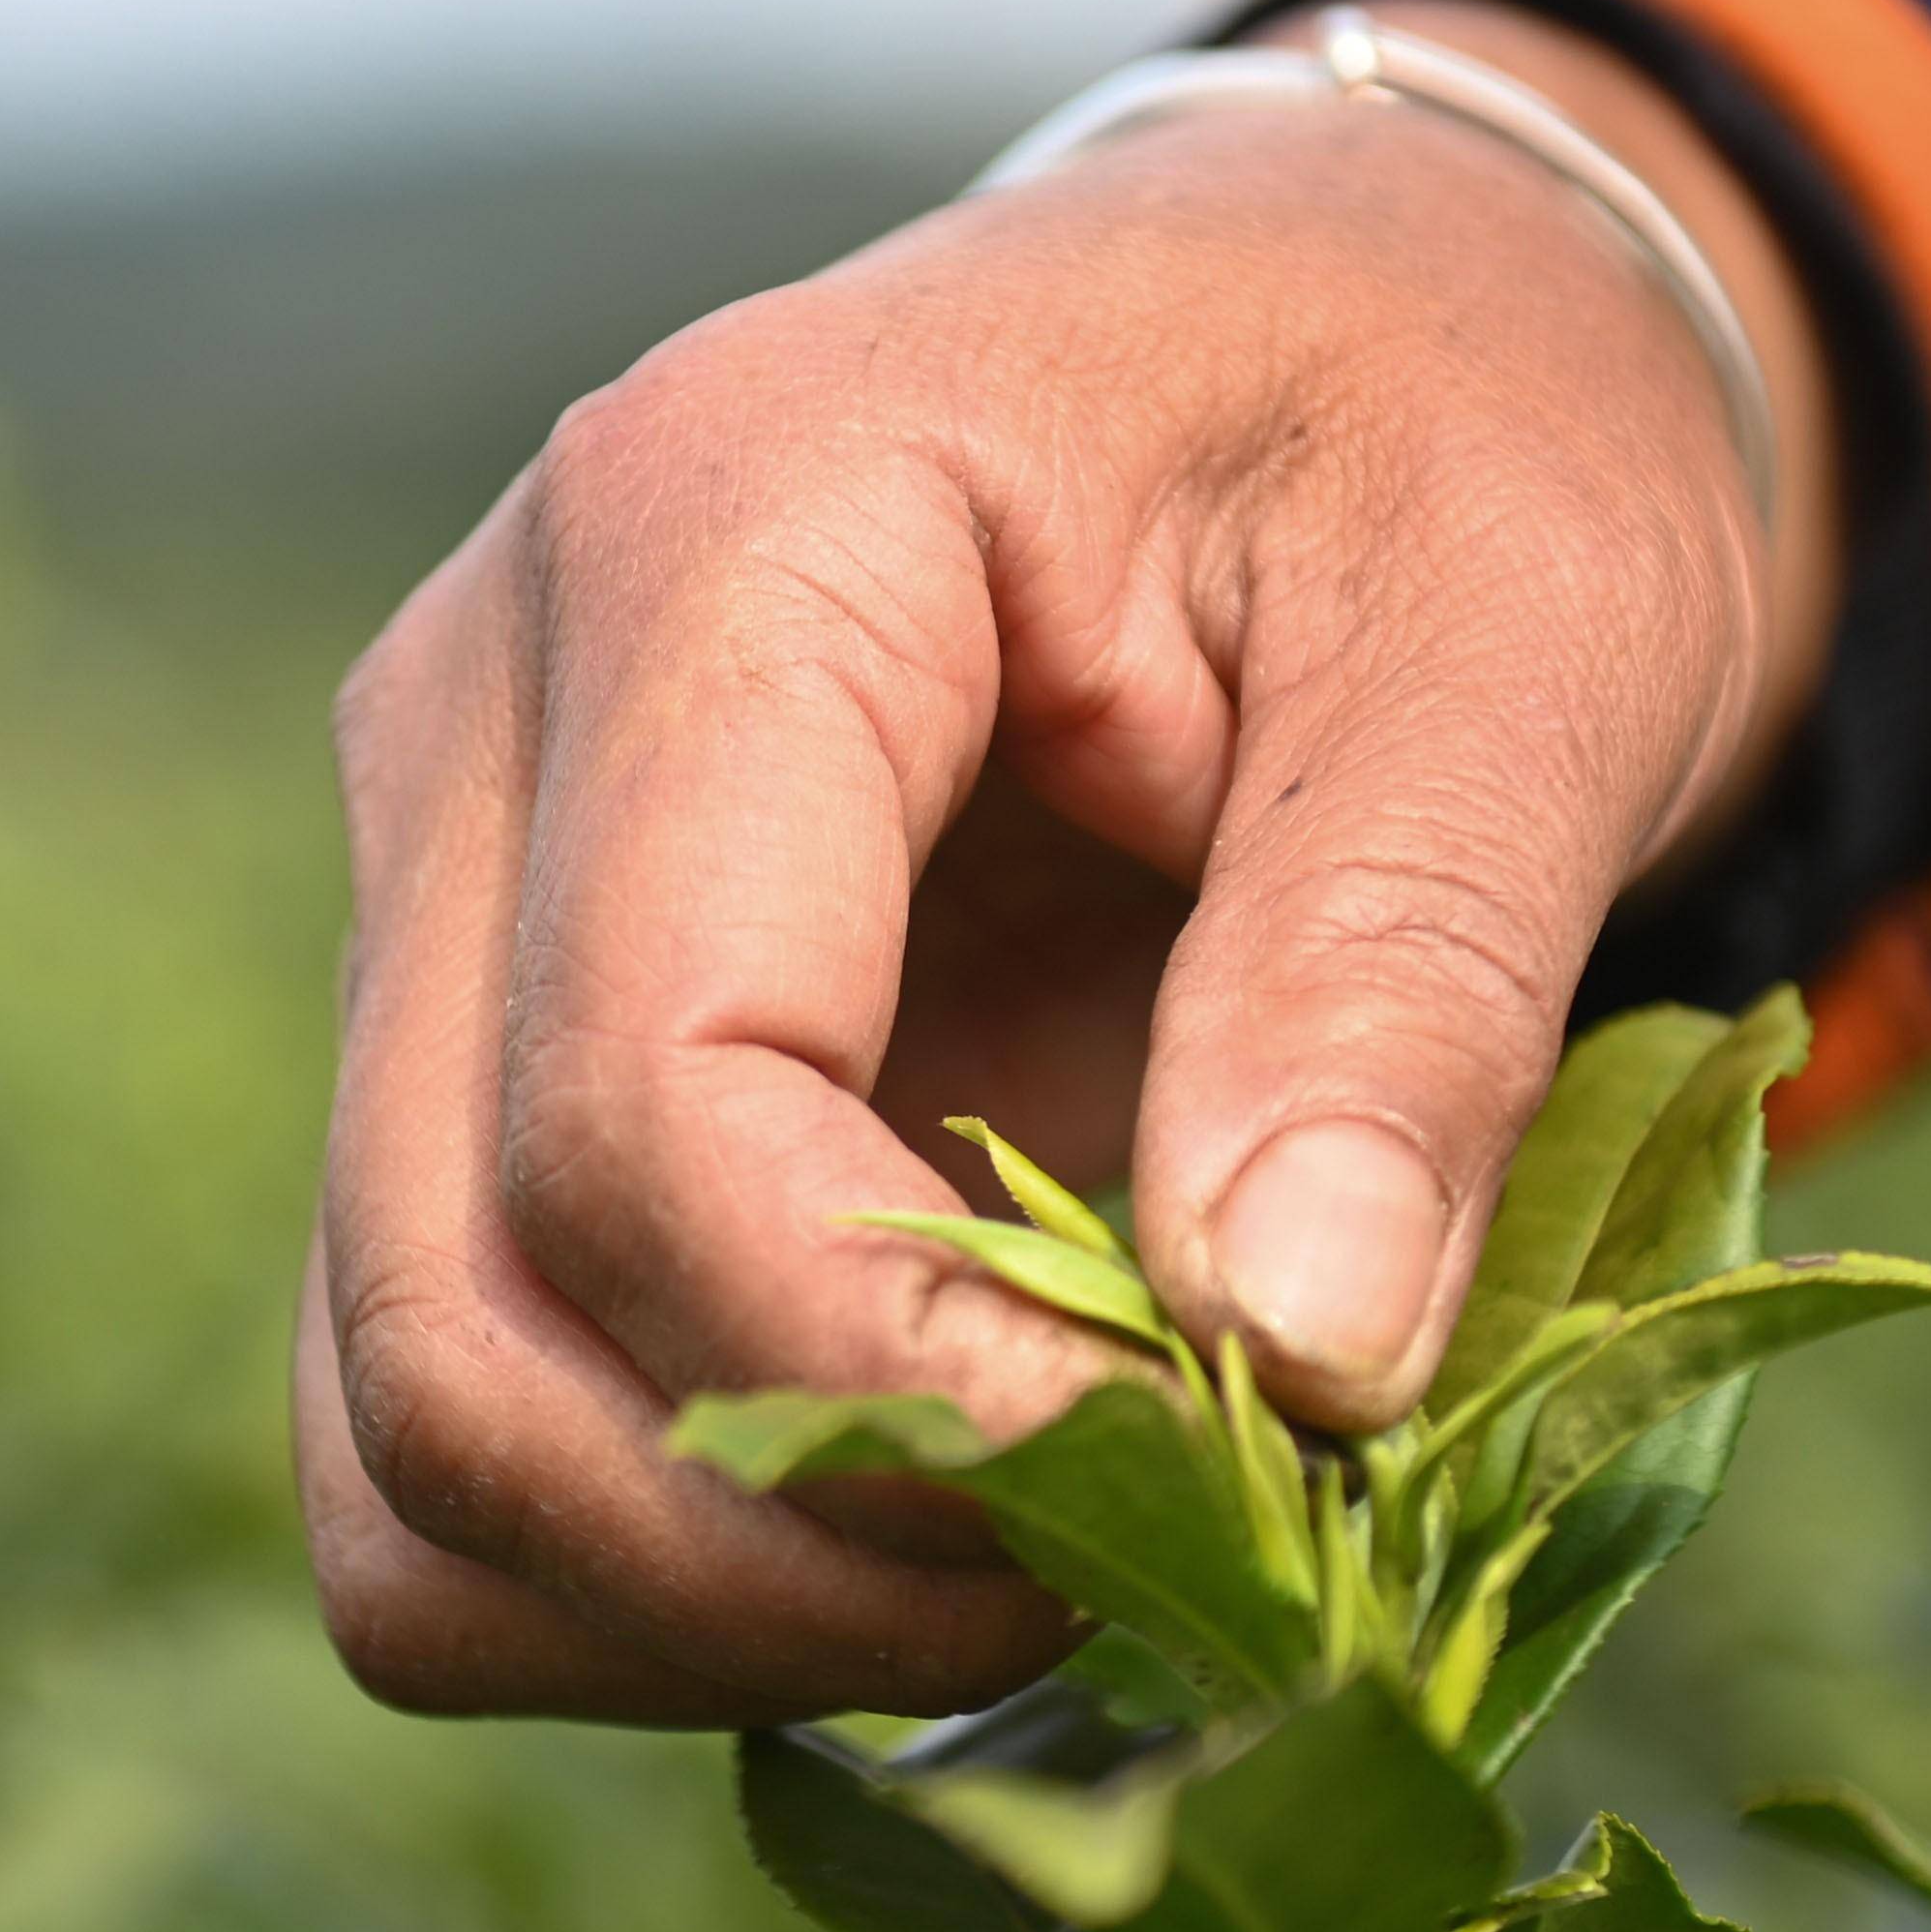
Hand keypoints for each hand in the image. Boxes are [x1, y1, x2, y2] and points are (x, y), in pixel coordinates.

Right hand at [300, 0, 1837, 1722]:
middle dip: (805, 1548)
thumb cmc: (1449, 426)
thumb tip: (1296, 1355)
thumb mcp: (1534, 639)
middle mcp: (476, 716)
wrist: (1344, 323)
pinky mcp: (471, 1069)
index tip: (1236, 1465)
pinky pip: (452, 1452)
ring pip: (396, 1442)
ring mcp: (430, 905)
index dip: (901, 1380)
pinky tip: (946, 1526)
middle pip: (457, 1316)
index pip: (642, 1096)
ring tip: (1069, 1561)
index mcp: (712, 531)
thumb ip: (1410, 982)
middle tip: (1170, 1566)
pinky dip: (675, 1583)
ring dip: (718, 1608)